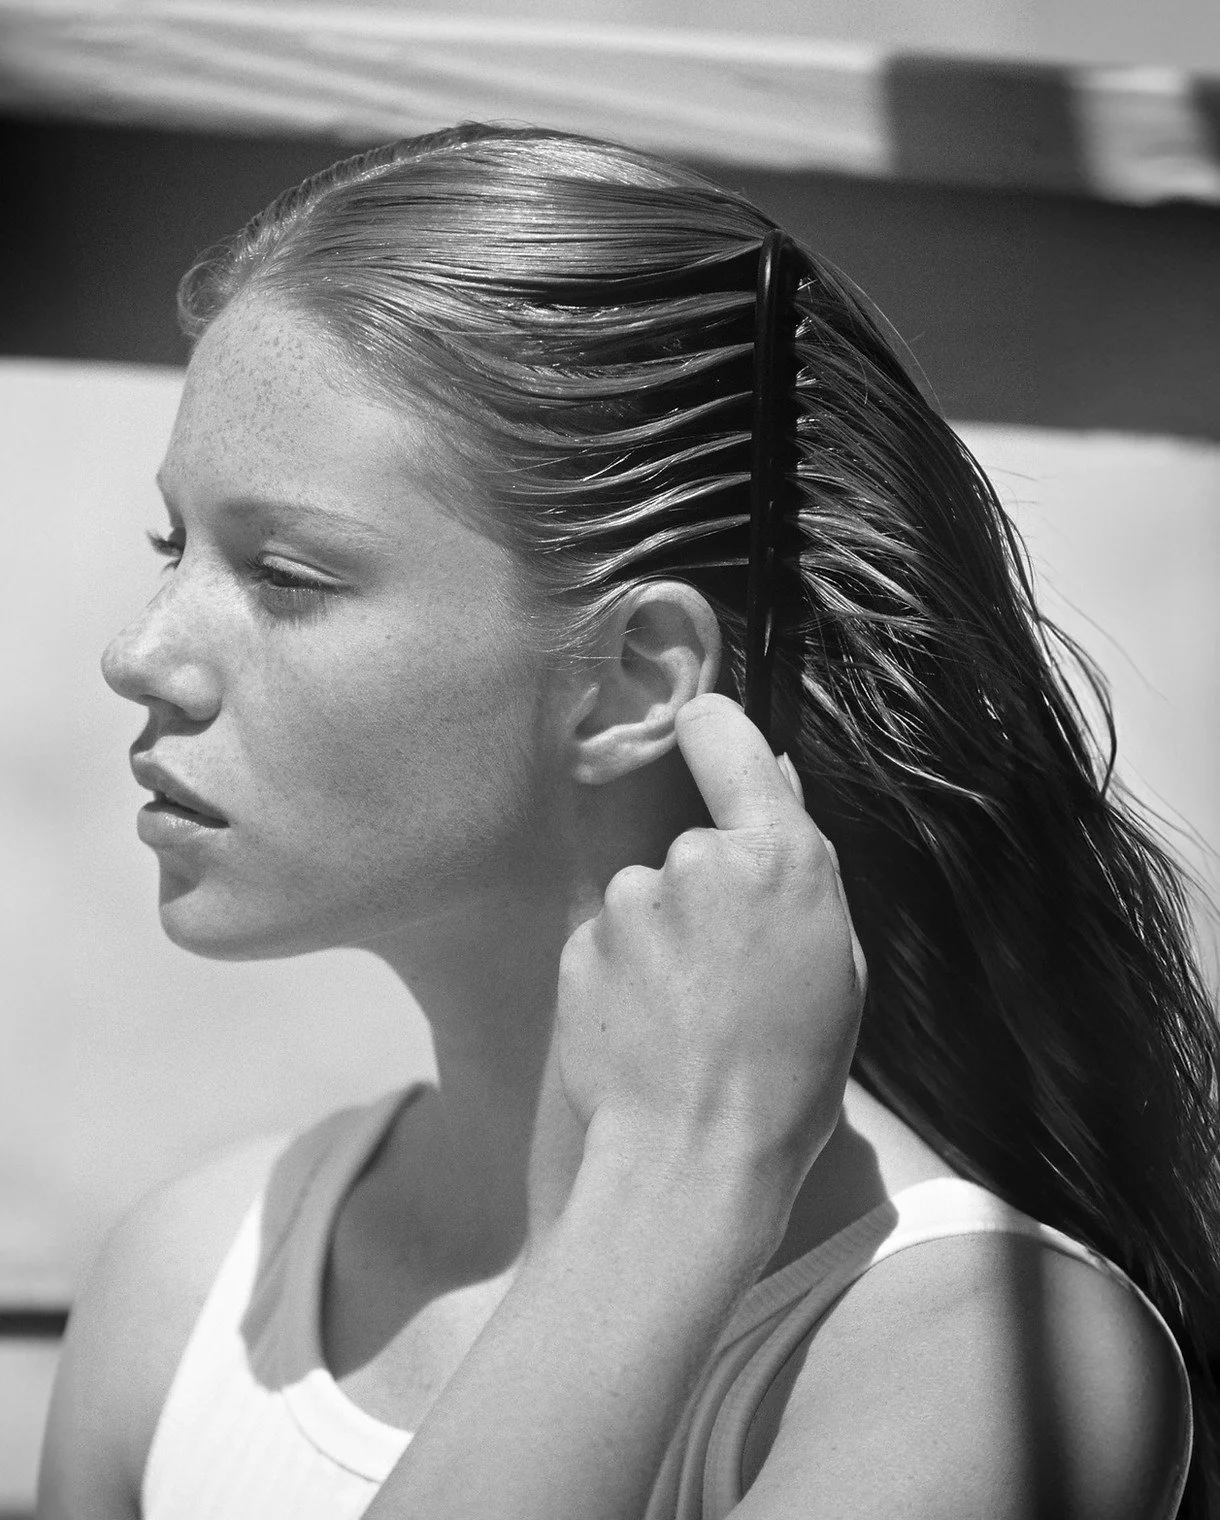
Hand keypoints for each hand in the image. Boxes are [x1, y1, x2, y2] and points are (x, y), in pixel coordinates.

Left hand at [557, 693, 866, 1202]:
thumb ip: (802, 870)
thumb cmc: (788, 1076)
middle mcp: (692, 859)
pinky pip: (607, 940)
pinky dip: (624, 972)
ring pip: (649, 897)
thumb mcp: (837, 968)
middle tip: (730, 973)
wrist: (690, 1159)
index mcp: (776, 857)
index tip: (705, 734)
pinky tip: (649, 1028)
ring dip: (664, 937)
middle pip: (695, 845)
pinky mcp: (577, 945)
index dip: (714, 733)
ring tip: (689, 1015)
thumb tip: (773, 788)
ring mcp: (627, 902)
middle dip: (707, 890)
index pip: (724, 736)